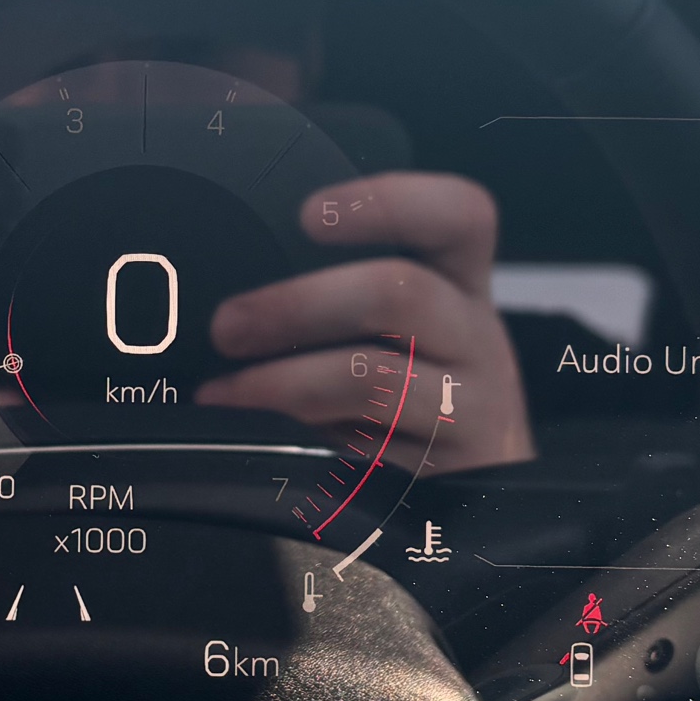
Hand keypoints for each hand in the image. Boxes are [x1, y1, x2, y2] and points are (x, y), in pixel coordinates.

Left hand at [196, 172, 533, 474]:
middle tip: (227, 326)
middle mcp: (477, 337)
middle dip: (298, 304)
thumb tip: (227, 290)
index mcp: (461, 283)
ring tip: (222, 392)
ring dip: (283, 381)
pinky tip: (260, 438)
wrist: (474, 498)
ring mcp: (472, 409)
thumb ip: (339, 296)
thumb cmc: (413, 390)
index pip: (459, 215)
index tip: (309, 214)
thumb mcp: (401, 330)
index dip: (389, 202)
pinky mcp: (447, 475)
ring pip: (377, 377)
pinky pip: (367, 455)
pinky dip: (302, 440)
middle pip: (402, 292)